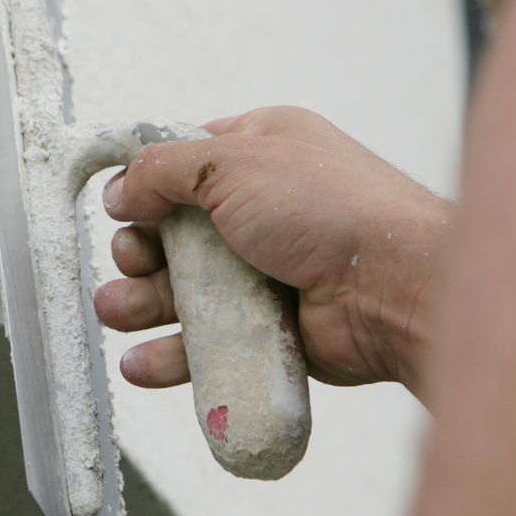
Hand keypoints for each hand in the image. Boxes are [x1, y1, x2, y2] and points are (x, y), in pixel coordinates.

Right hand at [97, 107, 450, 393]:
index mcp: (261, 153)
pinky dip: (171, 354)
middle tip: (133, 264)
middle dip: (140, 253)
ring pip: (186, 293)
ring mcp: (268, 273)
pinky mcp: (273, 329)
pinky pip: (210, 343)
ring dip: (143, 304)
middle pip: (175, 235)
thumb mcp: (232, 161)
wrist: (396, 285)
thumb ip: (163, 169)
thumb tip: (121, 189)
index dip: (146, 188)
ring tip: (119, 312)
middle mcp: (264, 211)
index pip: (184, 166)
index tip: (121, 208)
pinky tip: (142, 361)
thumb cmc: (331, 207)